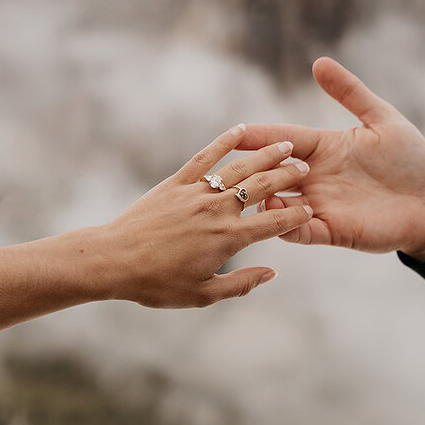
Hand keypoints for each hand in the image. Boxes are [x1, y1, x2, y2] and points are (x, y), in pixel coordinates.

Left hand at [100, 125, 312, 306]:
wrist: (113, 260)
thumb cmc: (156, 283)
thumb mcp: (202, 294)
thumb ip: (241, 284)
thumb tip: (272, 273)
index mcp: (229, 239)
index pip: (275, 222)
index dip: (297, 214)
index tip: (312, 208)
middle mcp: (217, 210)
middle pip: (262, 187)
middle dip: (288, 176)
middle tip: (306, 169)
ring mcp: (196, 193)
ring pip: (239, 168)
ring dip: (266, 155)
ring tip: (286, 146)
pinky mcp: (176, 183)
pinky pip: (205, 157)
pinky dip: (224, 142)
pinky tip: (240, 131)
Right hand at [237, 59, 424, 259]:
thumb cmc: (410, 159)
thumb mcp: (383, 119)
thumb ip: (351, 92)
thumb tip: (320, 63)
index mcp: (323, 148)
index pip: (283, 139)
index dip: (259, 136)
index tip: (234, 133)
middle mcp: (315, 177)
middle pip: (273, 172)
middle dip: (253, 169)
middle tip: (232, 166)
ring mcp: (321, 205)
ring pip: (280, 205)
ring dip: (265, 199)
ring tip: (257, 193)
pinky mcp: (333, 231)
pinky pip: (302, 231)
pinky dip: (287, 227)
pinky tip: (279, 218)